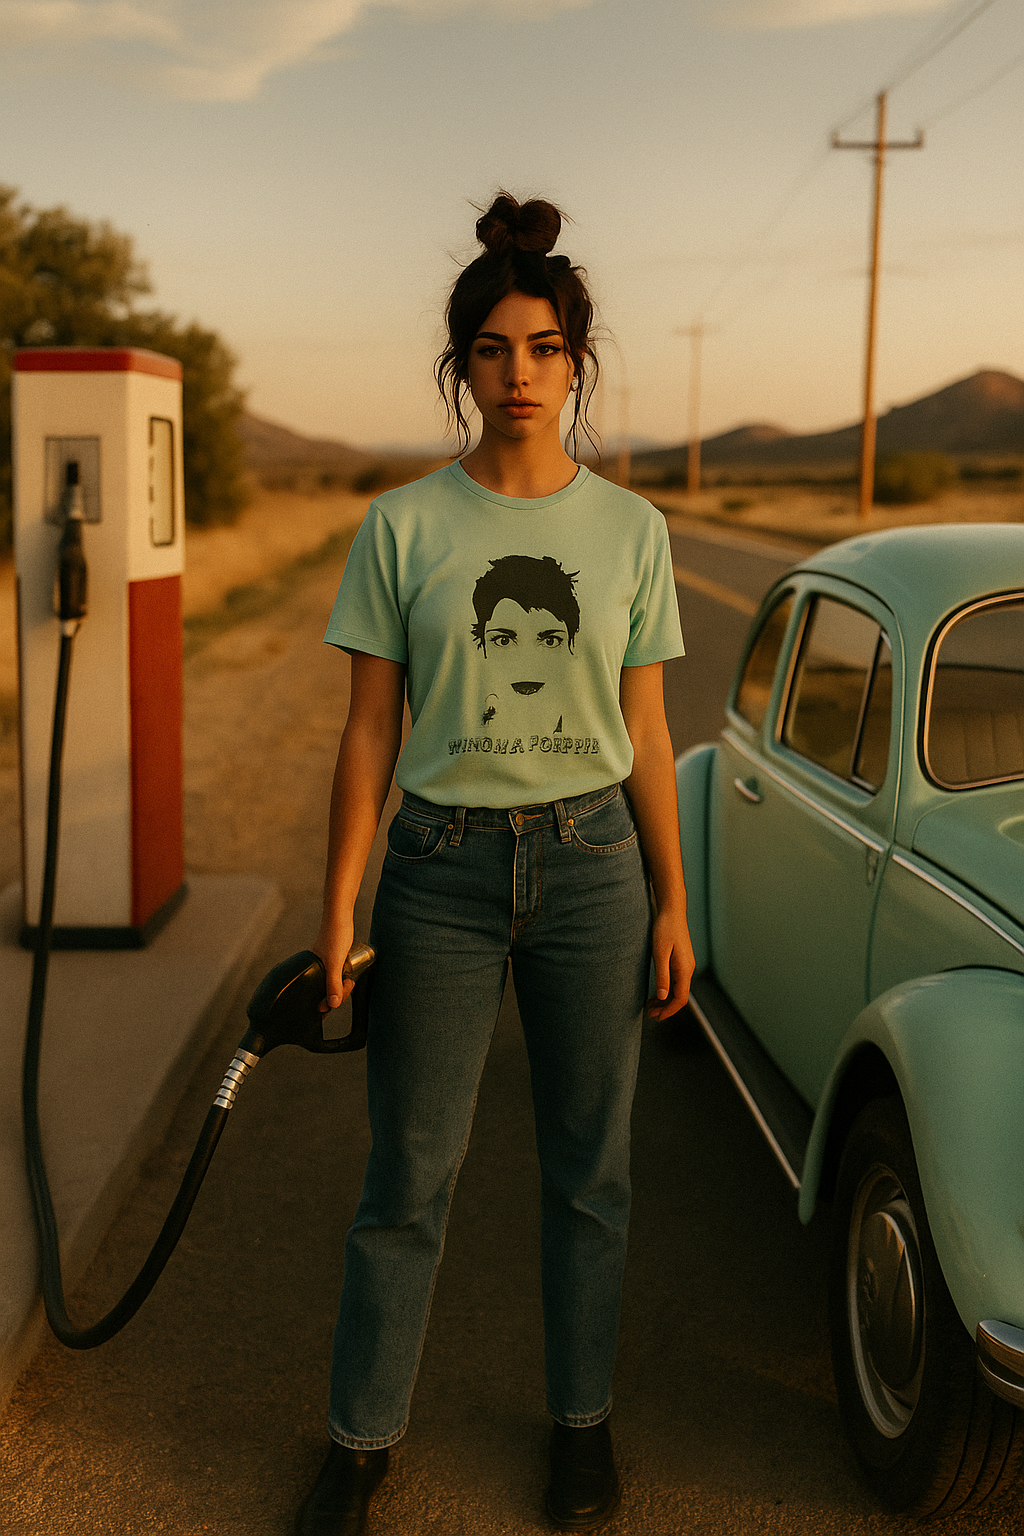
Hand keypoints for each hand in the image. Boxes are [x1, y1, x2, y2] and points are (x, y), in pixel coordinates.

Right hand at [313, 917, 355, 1014]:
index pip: (319, 994)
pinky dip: (343, 977)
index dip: (329, 1001)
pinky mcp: (333, 957)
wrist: (341, 915)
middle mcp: (316, 968)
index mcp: (312, 971)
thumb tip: (332, 1005)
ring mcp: (325, 963)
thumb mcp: (335, 963)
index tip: (338, 1000)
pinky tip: (348, 976)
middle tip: (348, 983)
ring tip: (349, 980)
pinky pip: (337, 973)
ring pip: (334, 982)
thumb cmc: (336, 935)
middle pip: (328, 990)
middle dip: (340, 991)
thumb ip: (333, 984)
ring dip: (343, 984)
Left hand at [646, 906, 695, 1020]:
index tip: (656, 1017)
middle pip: (679, 996)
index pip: (681, 998)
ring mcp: (685, 965)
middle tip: (649, 1014)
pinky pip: (675, 981)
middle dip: (665, 1008)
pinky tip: (656, 992)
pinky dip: (666, 990)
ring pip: (677, 990)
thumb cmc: (665, 928)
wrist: (672, 911)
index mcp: (685, 969)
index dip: (669, 1011)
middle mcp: (688, 969)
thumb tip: (663, 997)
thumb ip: (662, 975)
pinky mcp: (680, 961)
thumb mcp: (660, 953)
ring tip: (650, 1006)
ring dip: (665, 1000)